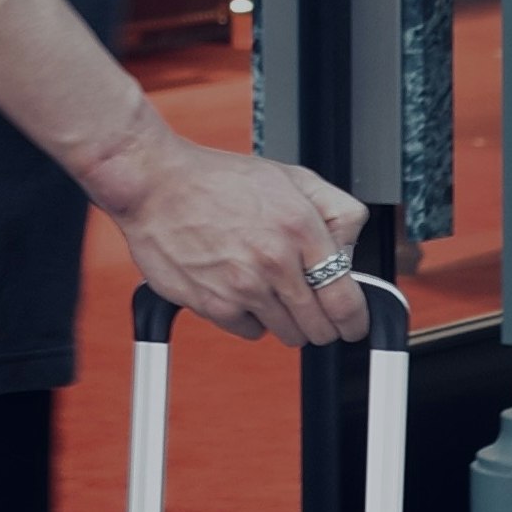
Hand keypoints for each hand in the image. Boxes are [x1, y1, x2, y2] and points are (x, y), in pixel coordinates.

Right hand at [94, 123, 374, 342]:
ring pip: (288, 334)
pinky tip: (240, 288)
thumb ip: (334, 212)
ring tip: (269, 288)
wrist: (156, 185)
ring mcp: (244, 286)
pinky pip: (251, 332)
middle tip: (312, 307)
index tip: (353, 324)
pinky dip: (251, 318)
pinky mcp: (215, 305)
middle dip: (322, 323)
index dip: (355, 321)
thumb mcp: (291, 177)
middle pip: (320, 327)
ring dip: (287, 320)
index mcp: (300, 228)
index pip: (345, 300)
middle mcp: (275, 261)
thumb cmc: (219, 180)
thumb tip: (350, 251)